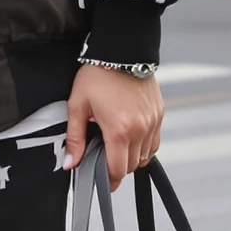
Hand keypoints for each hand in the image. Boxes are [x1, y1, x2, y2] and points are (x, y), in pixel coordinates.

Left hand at [66, 65, 163, 190]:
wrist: (121, 49)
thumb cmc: (97, 75)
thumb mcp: (78, 106)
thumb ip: (75, 139)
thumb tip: (70, 164)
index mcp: (119, 129)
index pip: (117, 170)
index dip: (108, 180)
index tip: (101, 181)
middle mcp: (140, 129)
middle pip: (132, 166)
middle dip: (118, 167)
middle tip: (104, 160)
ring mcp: (152, 122)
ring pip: (145, 156)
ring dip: (131, 157)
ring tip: (116, 146)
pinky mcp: (159, 114)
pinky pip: (154, 142)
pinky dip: (144, 146)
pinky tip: (130, 137)